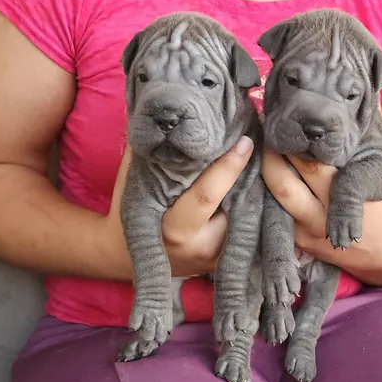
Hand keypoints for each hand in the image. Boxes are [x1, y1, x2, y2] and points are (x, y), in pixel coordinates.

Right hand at [105, 136, 254, 277]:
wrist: (124, 256)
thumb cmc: (128, 211)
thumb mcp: (135, 182)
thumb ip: (157, 156)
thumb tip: (178, 121)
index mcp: (174, 230)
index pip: (208, 194)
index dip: (228, 166)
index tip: (245, 141)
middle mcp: (200, 247)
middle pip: (236, 205)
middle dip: (249, 176)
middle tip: (258, 145)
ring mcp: (216, 258)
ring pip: (246, 217)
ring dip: (253, 189)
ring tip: (257, 162)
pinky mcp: (225, 259)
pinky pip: (244, 227)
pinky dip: (248, 204)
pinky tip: (251, 183)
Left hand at [262, 116, 381, 276]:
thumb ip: (379, 130)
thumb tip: (367, 94)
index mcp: (347, 193)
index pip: (313, 165)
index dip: (296, 142)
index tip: (288, 119)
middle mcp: (322, 215)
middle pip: (284, 180)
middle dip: (272, 151)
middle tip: (267, 125)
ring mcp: (306, 230)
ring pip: (274, 196)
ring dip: (265, 167)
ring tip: (263, 142)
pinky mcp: (297, 240)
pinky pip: (274, 210)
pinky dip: (267, 186)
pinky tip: (264, 166)